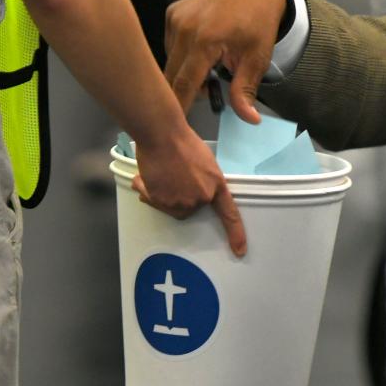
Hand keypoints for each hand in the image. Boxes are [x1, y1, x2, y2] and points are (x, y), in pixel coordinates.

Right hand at [132, 126, 245, 256]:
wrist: (162, 134)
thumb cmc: (181, 141)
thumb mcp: (203, 161)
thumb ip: (201, 180)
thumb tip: (186, 190)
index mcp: (216, 186)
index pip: (229, 214)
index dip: (235, 233)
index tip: (239, 250)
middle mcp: (200, 198)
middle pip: (190, 208)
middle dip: (179, 196)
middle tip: (170, 176)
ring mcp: (180, 201)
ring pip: (169, 206)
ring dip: (160, 193)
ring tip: (156, 172)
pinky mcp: (161, 201)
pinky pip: (152, 201)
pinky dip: (146, 190)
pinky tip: (145, 175)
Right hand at [165, 0, 285, 123]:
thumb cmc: (258, 24)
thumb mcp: (257, 59)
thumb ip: (245, 91)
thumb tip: (249, 119)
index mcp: (206, 40)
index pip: (184, 84)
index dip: (180, 106)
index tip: (177, 125)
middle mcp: (185, 27)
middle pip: (172, 75)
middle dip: (184, 91)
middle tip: (206, 92)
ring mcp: (176, 17)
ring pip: (169, 61)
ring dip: (184, 72)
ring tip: (209, 66)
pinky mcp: (172, 12)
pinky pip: (169, 45)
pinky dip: (182, 55)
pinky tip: (200, 49)